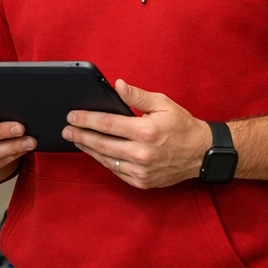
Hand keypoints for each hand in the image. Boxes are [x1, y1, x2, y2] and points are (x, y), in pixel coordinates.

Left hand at [63, 80, 212, 188]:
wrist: (201, 154)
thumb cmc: (182, 126)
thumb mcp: (163, 104)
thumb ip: (137, 96)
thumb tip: (117, 85)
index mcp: (146, 131)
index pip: (107, 124)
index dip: (86, 120)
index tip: (72, 116)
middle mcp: (142, 153)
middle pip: (101, 143)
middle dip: (80, 135)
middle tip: (66, 130)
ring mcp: (141, 171)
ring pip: (105, 159)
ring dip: (88, 149)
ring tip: (76, 140)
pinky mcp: (141, 182)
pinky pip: (115, 170)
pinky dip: (103, 160)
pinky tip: (95, 152)